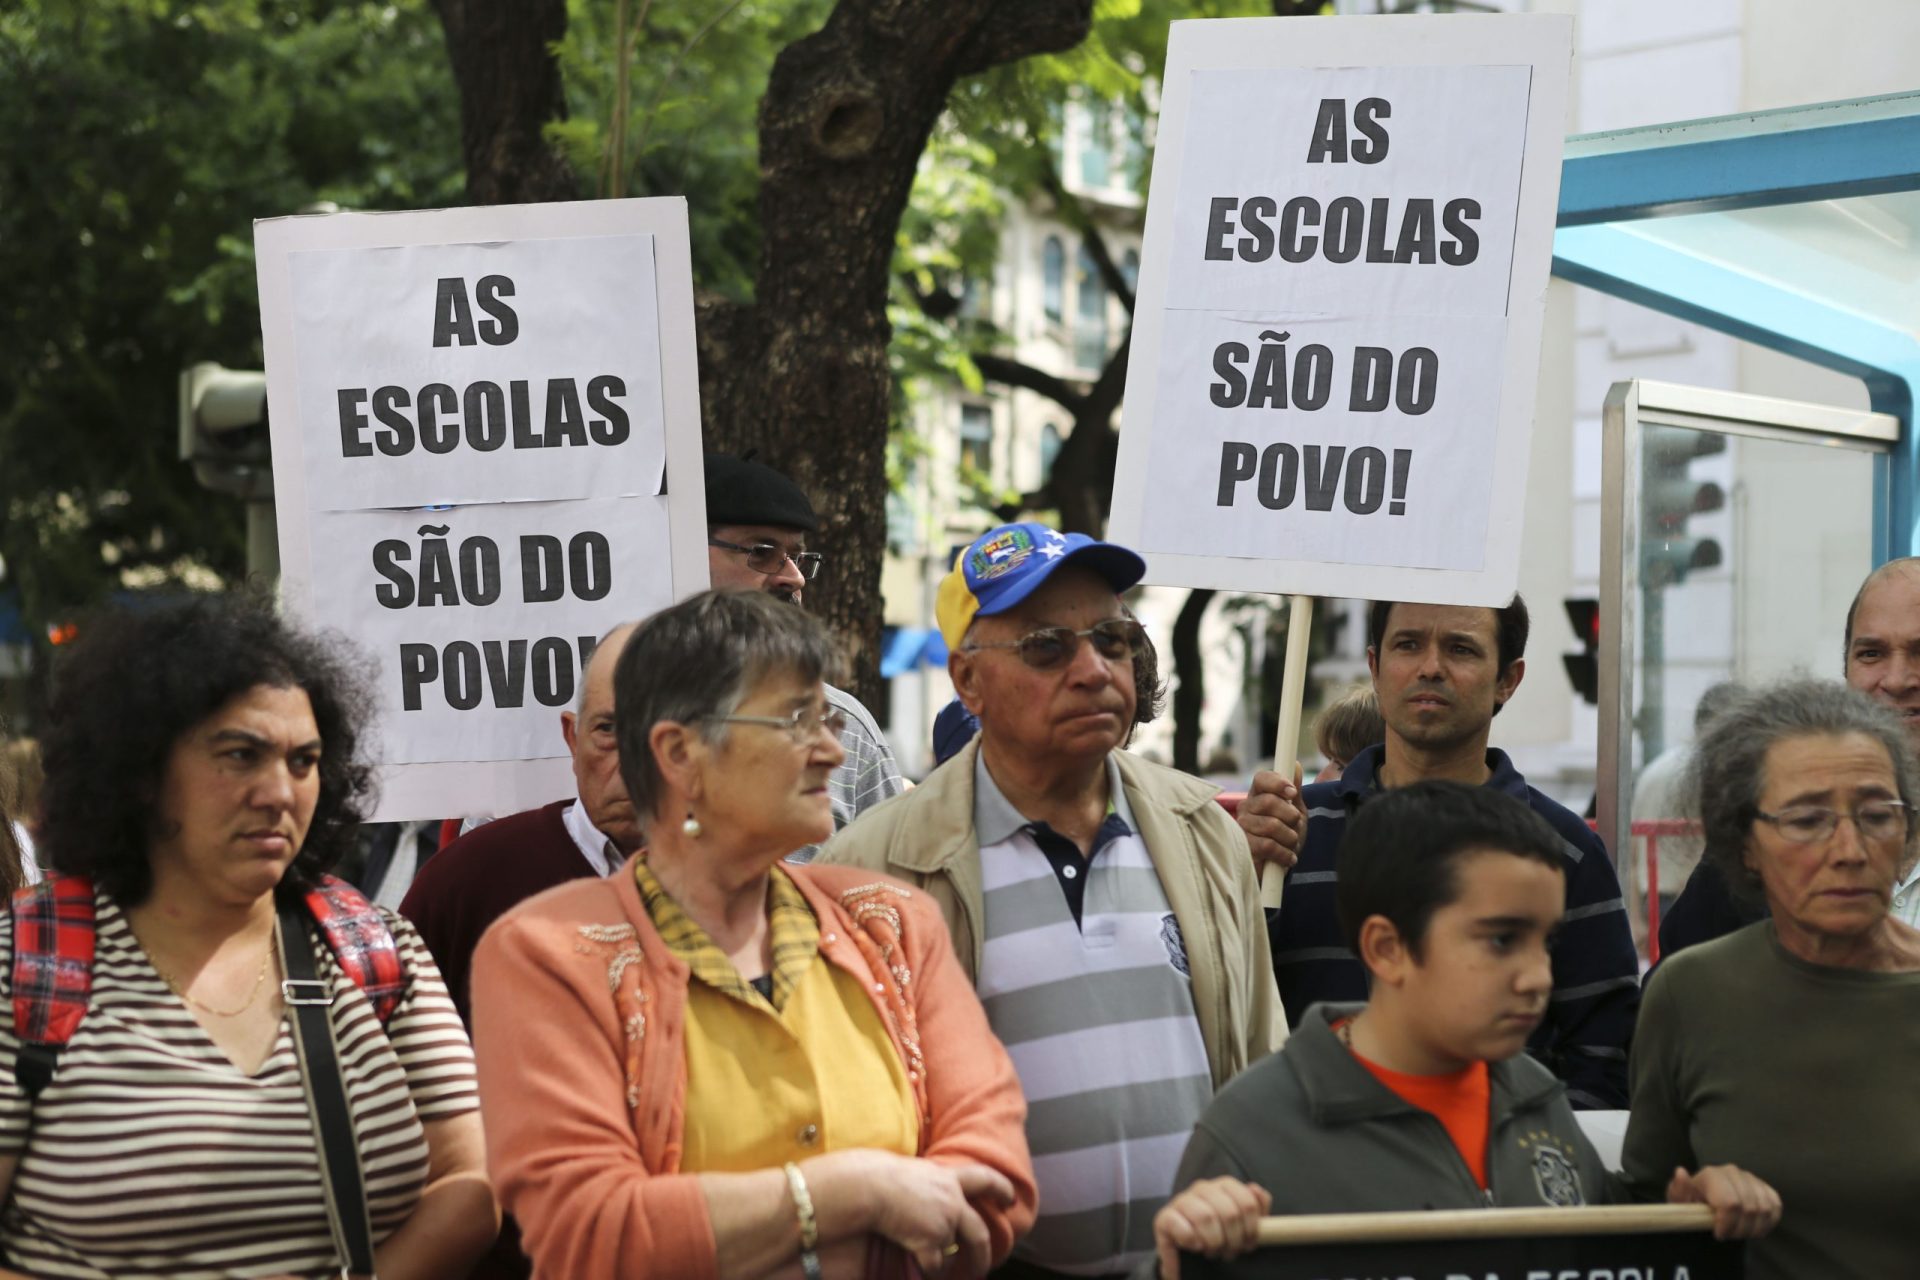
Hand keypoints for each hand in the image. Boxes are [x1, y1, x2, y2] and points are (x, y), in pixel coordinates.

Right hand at [864, 1154, 1013, 1276]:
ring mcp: (944, 1221)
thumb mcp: (911, 1172)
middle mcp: (952, 1199)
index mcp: (948, 1177)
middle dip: (983, 1254)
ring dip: (951, 1266)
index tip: (1010, 1200)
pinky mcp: (931, 1240)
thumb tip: (919, 1195)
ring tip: (947, 1275)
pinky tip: (925, 1273)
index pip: (984, 1179)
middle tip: (983, 1267)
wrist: (869, 1186)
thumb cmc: (879, 1175)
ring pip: (956, 1252)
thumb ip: (925, 1182)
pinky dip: (931, 1272)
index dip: (1001, 1189)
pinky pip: (936, 1265)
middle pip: (979, 1232)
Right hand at [1153, 1177, 1270, 1279]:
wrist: (1185, 1246)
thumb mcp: (1242, 1220)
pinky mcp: (1164, 1217)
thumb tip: (1255, 1188)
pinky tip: (1195, 1247)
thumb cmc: (1218, 1231)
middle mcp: (1202, 1188)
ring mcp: (1182, 1200)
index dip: (1252, 1228)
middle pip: (1229, 1213)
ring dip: (1214, 1242)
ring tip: (1213, 1252)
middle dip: (1233, 1240)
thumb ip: (1256, 1204)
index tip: (1248, 1244)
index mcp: (1224, 1185)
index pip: (1247, 1202)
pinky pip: (1180, 1226)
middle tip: (1230, 1252)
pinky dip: (1191, 1241)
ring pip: (1206, 1218)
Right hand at [1239, 765, 1305, 875]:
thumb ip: (1294, 790)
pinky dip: (1284, 854)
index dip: (1277, 783)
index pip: (1262, 778)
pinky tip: (1288, 857)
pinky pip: (1267, 846)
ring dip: (1289, 838)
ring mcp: (1242, 827)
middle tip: (1295, 826)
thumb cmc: (1285, 836)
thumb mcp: (1295, 812)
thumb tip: (1295, 765)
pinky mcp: (1243, 848)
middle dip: (1290, 816)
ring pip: (1270, 825)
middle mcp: (1246, 807)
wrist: (1279, 868)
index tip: (1292, 793)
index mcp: (1258, 795)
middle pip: (1268, 802)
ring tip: (1291, 845)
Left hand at [1665, 1164, 1780, 1239]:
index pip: (1730, 1204)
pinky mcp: (1765, 1188)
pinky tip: (1753, 1228)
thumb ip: (1678, 1190)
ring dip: (1753, 1228)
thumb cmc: (1691, 1203)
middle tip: (1729, 1235)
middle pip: (1748, 1209)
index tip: (1719, 1233)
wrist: (1706, 1201)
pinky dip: (1767, 1223)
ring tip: (1739, 1232)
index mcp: (1712, 1174)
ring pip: (1764, 1210)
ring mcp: (1751, 1179)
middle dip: (1739, 1230)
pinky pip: (1775, 1208)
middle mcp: (1733, 1172)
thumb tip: (1681, 1172)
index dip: (1728, 1225)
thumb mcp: (1679, 1201)